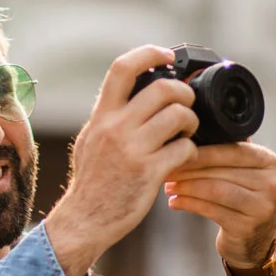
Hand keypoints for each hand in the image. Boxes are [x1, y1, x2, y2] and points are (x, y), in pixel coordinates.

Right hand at [44, 45, 199, 275]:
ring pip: (179, 116)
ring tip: (187, 133)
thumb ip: (109, 118)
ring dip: (192, 122)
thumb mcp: (90, 141)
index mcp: (101, 117)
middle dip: (184, 94)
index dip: (149, 54)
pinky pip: (185, 149)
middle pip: (163, 89)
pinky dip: (191, 152)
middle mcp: (115, 128)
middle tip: (187, 105)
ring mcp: (132, 150)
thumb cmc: (91, 184)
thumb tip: (130, 93)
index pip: (122, 68)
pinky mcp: (149, 172)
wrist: (83, 221)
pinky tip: (183, 159)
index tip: (167, 56)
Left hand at [163, 142, 275, 268]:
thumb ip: (228, 153)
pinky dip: (189, 204)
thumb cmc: (241, 200)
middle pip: (221, 170)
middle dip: (189, 169)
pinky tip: (174, 202)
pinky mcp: (248, 226)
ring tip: (168, 186)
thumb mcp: (243, 174)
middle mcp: (272, 182)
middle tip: (165, 169)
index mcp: (270, 162)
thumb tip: (189, 132)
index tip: (174, 151)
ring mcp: (262, 206)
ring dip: (187, 187)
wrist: (256, 243)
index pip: (231, 150)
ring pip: (215, 189)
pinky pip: (211, 210)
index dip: (200, 151)